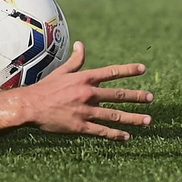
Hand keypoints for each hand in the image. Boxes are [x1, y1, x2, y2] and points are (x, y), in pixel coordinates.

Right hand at [16, 42, 152, 141]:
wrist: (30, 106)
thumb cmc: (45, 88)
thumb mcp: (61, 71)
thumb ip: (75, 61)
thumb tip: (81, 45)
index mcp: (84, 79)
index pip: (111, 72)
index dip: (128, 70)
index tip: (143, 69)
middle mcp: (87, 93)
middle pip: (118, 95)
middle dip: (137, 96)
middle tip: (151, 98)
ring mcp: (85, 111)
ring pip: (115, 115)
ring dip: (133, 118)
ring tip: (148, 120)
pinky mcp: (80, 126)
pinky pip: (103, 131)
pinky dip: (116, 134)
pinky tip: (127, 136)